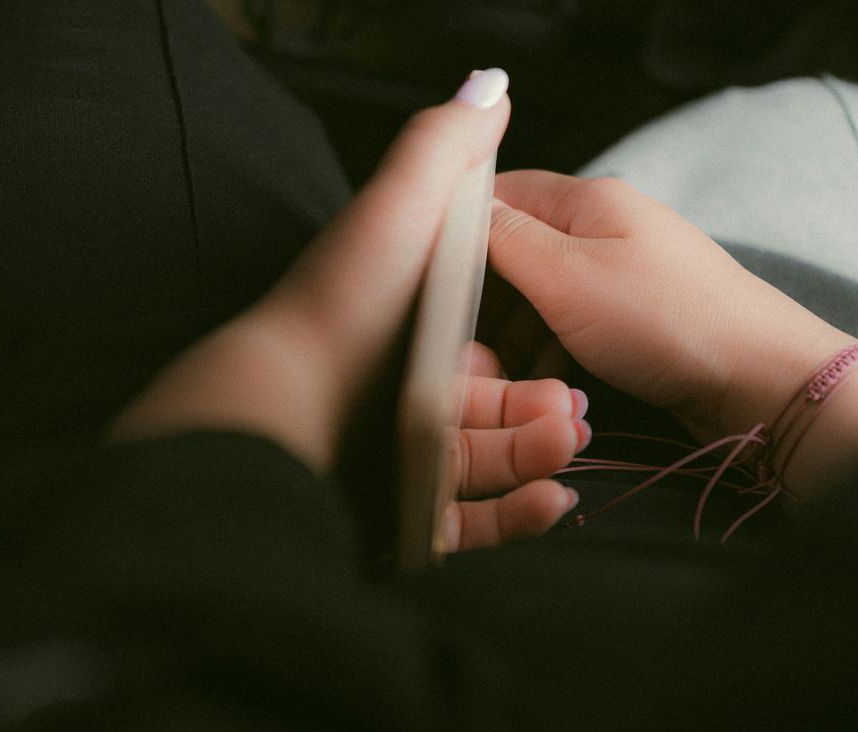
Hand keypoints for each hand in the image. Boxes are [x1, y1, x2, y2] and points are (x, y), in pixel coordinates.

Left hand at [113, 71, 585, 549]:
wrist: (284, 407)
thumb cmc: (347, 304)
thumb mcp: (401, 205)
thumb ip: (446, 147)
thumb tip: (493, 85)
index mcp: (408, 326)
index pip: (490, 344)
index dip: (533, 351)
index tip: (567, 355)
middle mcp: (399, 390)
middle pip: (497, 411)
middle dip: (545, 413)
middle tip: (573, 413)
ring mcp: (393, 457)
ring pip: (489, 465)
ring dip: (539, 455)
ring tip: (564, 445)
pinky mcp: (393, 513)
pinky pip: (466, 521)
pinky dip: (513, 513)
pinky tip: (550, 502)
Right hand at [489, 171, 854, 440]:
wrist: (761, 380)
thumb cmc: (666, 322)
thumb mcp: (565, 277)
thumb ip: (505, 239)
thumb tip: (458, 206)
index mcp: (588, 198)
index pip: (499, 193)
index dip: (457, 232)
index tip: (428, 282)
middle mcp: (607, 225)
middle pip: (517, 248)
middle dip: (487, 296)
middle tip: (466, 344)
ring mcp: (626, 271)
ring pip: (543, 293)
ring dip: (518, 332)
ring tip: (505, 374)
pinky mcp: (639, 315)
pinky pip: (574, 324)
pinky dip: (553, 350)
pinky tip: (548, 382)